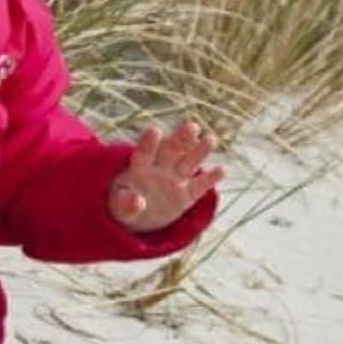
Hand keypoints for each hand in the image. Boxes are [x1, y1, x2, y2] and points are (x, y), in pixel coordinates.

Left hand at [109, 122, 223, 232]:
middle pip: (171, 150)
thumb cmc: (124, 207)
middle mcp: (159, 168)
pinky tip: (222, 170)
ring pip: (188, 162)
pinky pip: (199, 185)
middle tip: (192, 126)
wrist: (139, 217)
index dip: (149, 142)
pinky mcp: (187, 194)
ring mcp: (175, 179)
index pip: (144, 153)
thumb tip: (138, 202)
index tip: (155, 131)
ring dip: (199, 151)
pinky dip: (210, 178)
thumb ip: (127, 204)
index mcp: (139, 167)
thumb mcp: (120, 209)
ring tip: (210, 139)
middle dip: (181, 138)